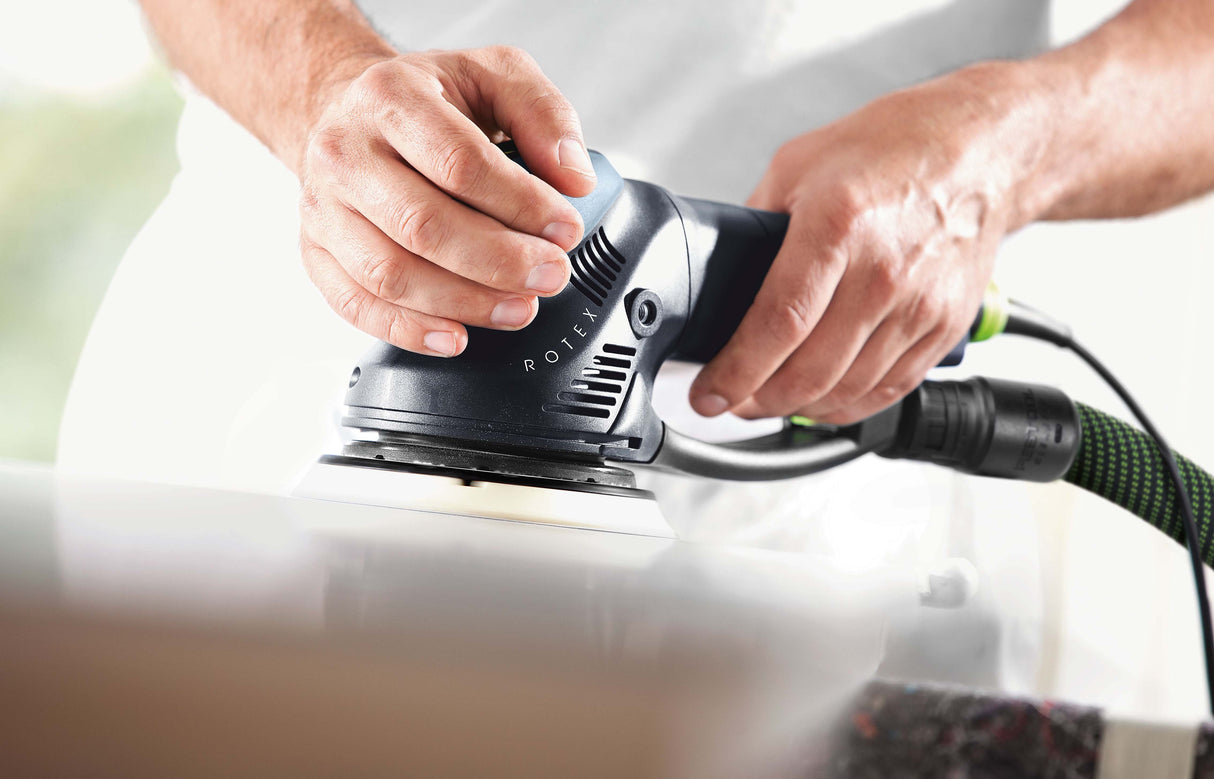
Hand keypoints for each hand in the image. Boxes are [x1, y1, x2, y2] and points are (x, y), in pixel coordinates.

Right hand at [296, 46, 595, 356]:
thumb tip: (574, 177)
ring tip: (519, 308)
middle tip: (551, 275)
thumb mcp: (494, 75)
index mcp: (390, 97)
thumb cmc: (428, 97)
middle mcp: (345, 152)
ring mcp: (324, 206)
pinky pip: (356, 303)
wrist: (351, 108)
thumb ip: (543, 114)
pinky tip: (455, 336)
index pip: (458, 162)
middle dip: (500, 262)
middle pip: (424, 225)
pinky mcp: (315, 250)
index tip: (565, 229)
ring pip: (391, 273)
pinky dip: (409, 330)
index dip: (520, 204)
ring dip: (465, 302)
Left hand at [689, 63, 1048, 424]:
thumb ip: (756, 223)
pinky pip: (889, 390)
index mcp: (838, 226)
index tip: (710, 393)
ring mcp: (919, 305)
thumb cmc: (894, 148)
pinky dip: (847, 407)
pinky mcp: (944, 327)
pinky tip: (821, 400)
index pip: (778, 323)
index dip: (736, 371)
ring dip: (798, 408)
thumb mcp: (798, 165)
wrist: (979, 151)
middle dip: (758, 400)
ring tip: (769, 401)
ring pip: (847, 390)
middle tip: (732, 400)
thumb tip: (726, 275)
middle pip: (810, 370)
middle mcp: (883, 272)